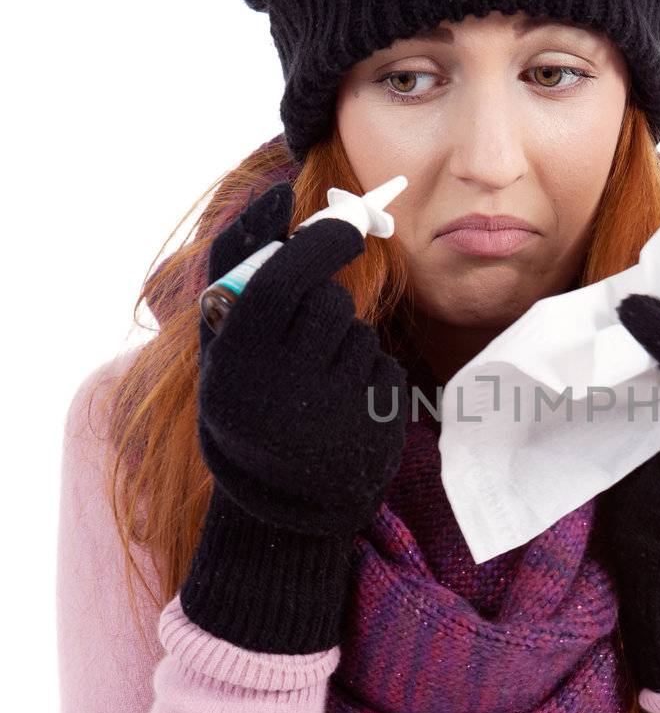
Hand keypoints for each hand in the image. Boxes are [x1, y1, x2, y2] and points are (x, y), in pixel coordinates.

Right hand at [180, 182, 409, 651]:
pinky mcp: (376, 425)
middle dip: (324, 306)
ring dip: (345, 347)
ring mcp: (335, 409)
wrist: (282, 510)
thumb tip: (277, 201)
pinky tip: (343, 409)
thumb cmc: (247, 413)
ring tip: (318, 388)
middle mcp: (285, 386)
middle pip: (328, 303)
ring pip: (360, 335)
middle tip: (308, 333)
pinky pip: (385, 367)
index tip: (346, 224)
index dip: (320, 244)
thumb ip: (239, 280)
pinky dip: (370, 376)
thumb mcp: (221, 355)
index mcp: (238, 363)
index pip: (285, 280)